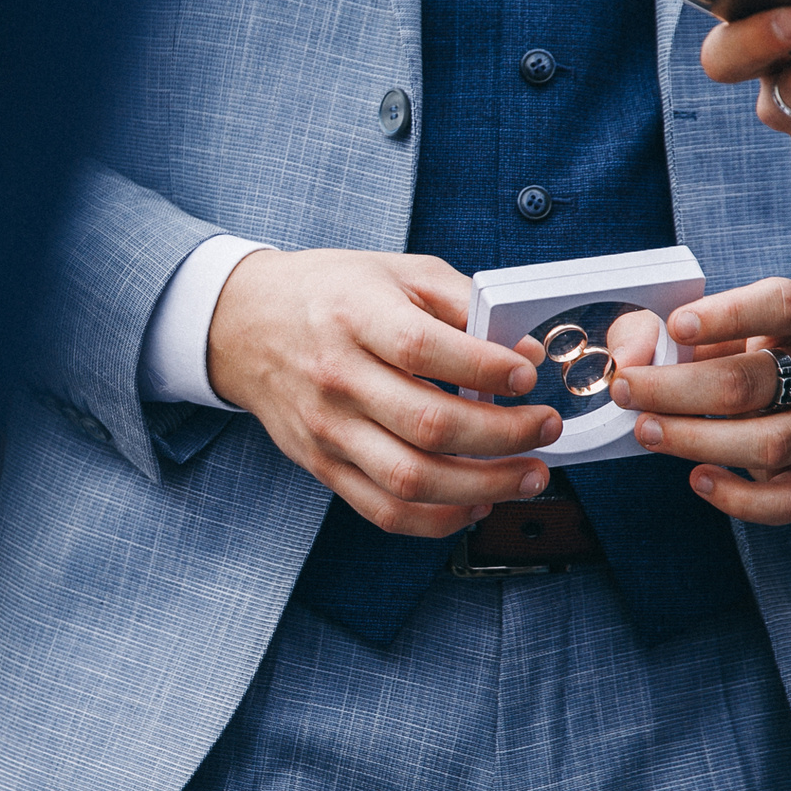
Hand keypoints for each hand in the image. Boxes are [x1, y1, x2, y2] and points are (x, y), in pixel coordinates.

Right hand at [209, 248, 561, 537]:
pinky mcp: (323, 466)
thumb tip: (524, 350)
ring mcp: (327, 429)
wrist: (245, 325)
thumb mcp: (396, 272)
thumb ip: (463, 304)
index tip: (527, 374)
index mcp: (354, 317)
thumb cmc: (329, 295)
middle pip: (428, 425)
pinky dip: (439, 518)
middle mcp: (336, 377)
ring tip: (528, 475)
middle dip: (505, 435)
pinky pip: (384, 510)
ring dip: (483, 486)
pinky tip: (476, 503)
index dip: (484, 368)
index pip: (423, 349)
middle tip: (545, 428)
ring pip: (411, 479)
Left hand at [603, 278, 790, 524]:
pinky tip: (698, 479)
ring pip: (768, 443)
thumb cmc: (741, 350)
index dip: (726, 315)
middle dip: (676, 389)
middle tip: (626, 390)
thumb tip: (625, 359)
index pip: (780, 306)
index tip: (675, 327)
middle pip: (750, 382)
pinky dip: (738, 499)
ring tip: (646, 431)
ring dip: (695, 440)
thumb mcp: (706, 324)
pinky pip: (786, 501)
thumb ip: (653, 331)